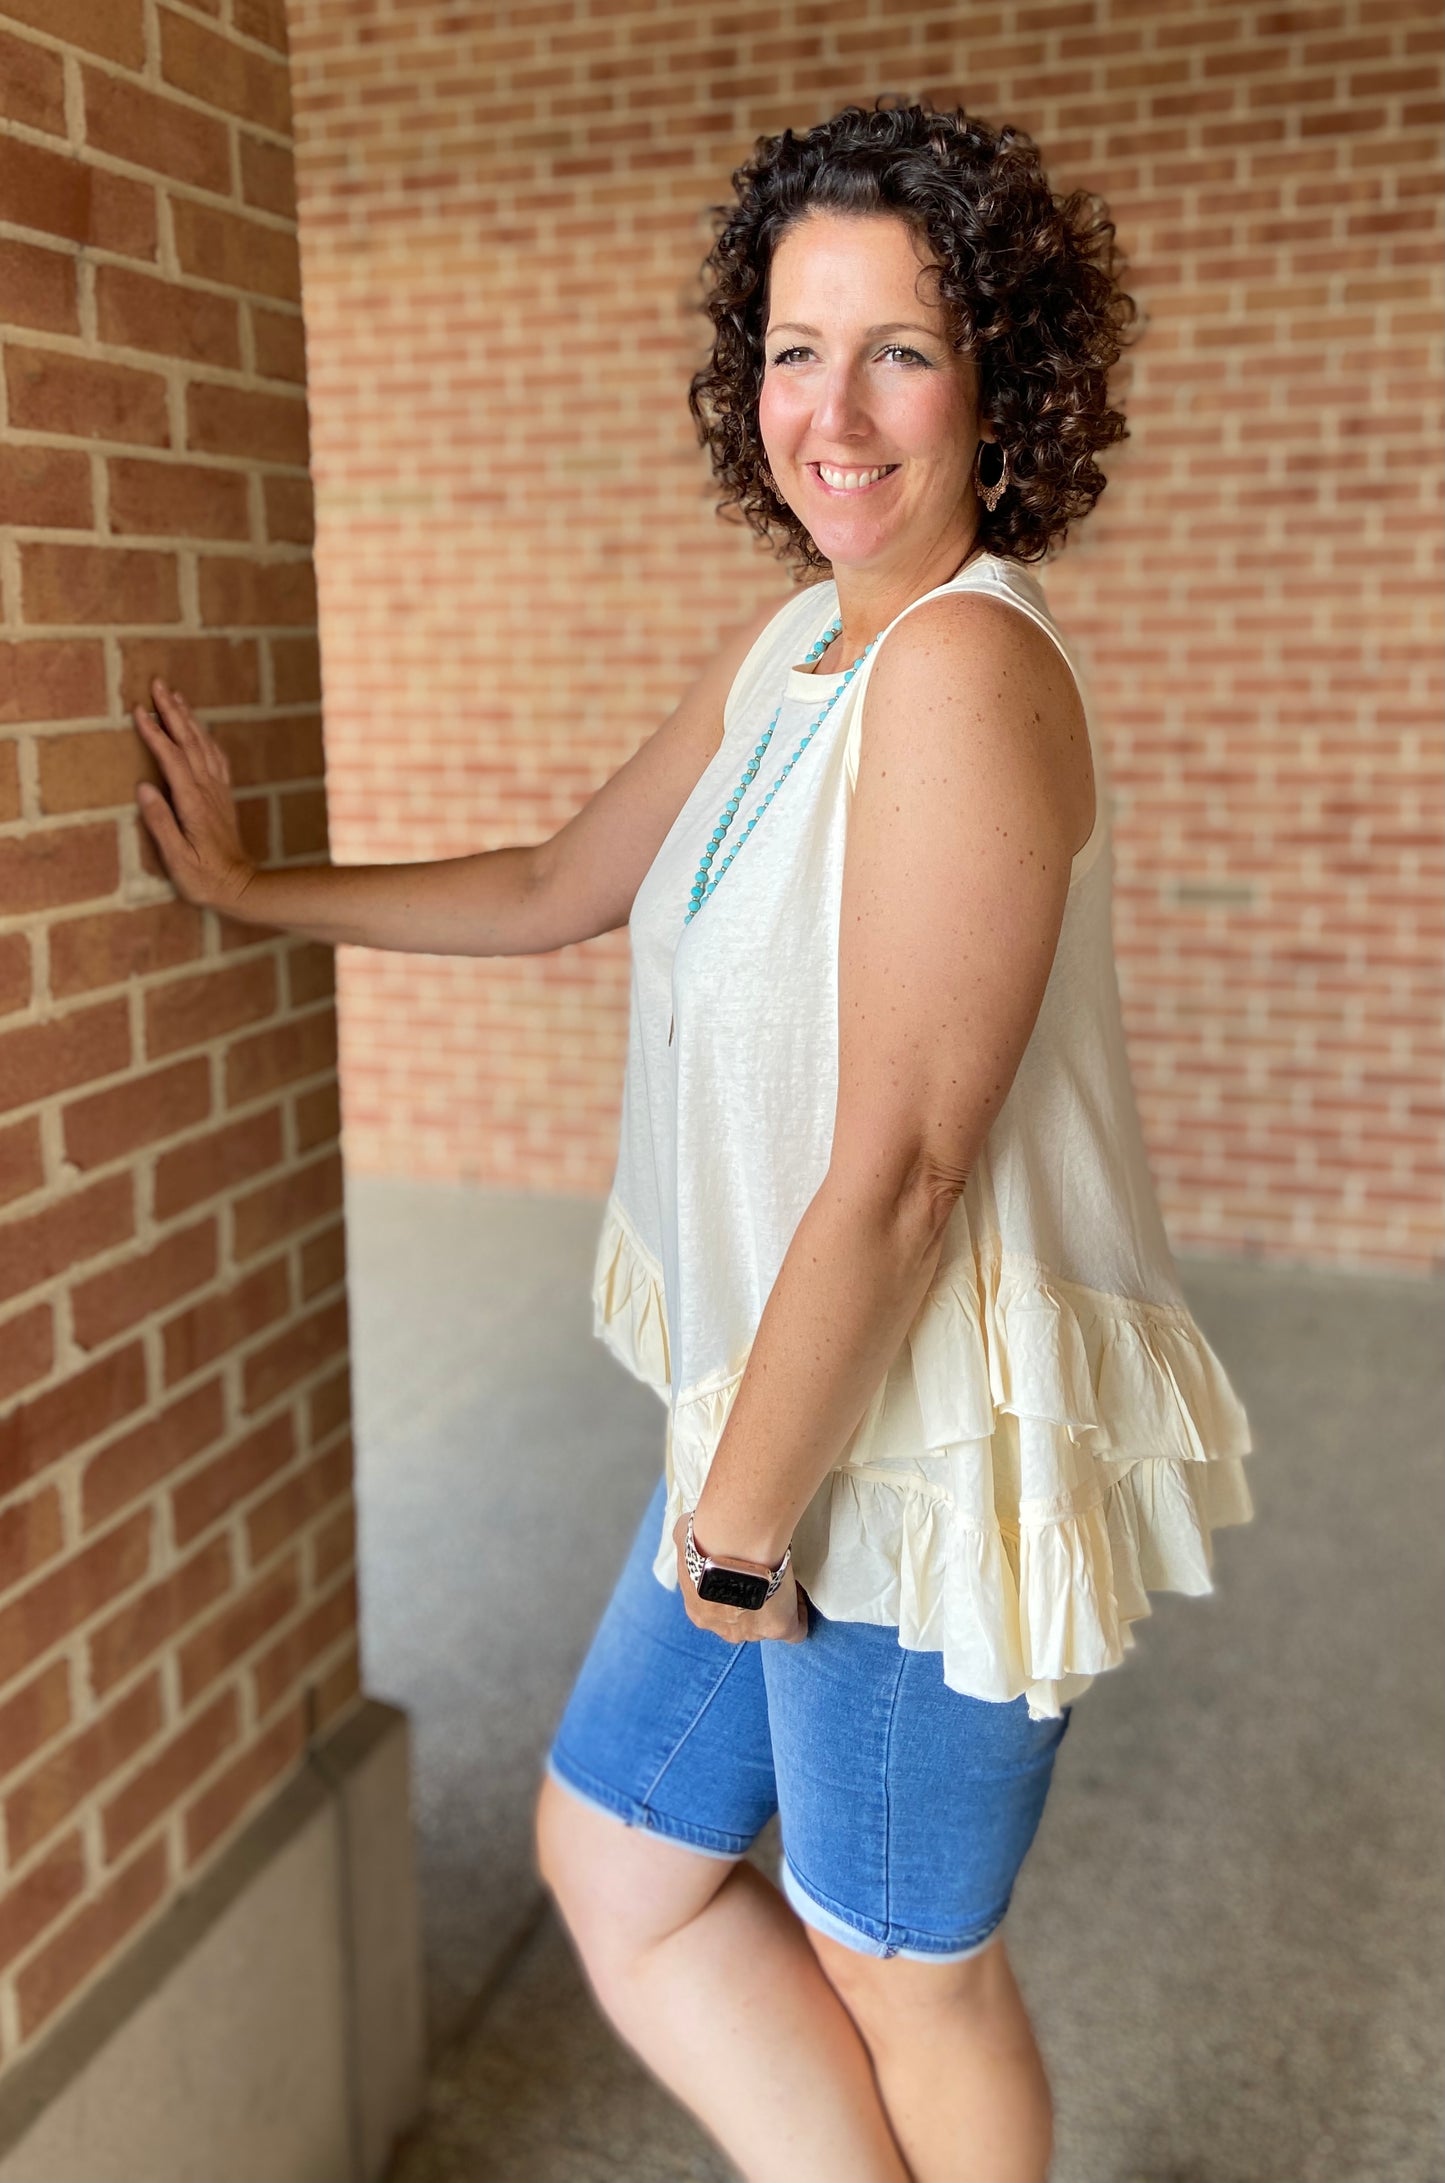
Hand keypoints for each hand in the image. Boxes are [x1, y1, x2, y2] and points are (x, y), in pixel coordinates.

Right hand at [133, 679, 255, 912]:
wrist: (242, 887)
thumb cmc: (205, 878)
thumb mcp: (177, 857)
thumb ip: (161, 822)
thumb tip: (144, 786)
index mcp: (193, 803)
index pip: (171, 758)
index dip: (155, 733)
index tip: (139, 710)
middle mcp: (208, 791)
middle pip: (190, 742)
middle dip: (173, 712)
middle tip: (158, 684)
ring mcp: (218, 792)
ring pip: (204, 746)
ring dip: (189, 719)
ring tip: (175, 696)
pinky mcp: (223, 797)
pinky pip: (215, 758)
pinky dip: (205, 738)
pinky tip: (199, 730)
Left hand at [672, 1512, 808, 1644]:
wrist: (735, 1544)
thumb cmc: (707, 1537)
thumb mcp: (687, 1536)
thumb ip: (689, 1539)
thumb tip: (691, 1529)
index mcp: (699, 1609)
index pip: (714, 1607)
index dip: (728, 1587)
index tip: (738, 1570)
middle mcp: (723, 1627)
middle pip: (739, 1620)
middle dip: (748, 1599)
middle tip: (759, 1573)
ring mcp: (752, 1631)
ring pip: (764, 1626)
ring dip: (772, 1605)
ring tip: (781, 1578)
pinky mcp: (779, 1627)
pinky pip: (794, 1632)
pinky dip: (798, 1616)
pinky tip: (799, 1595)